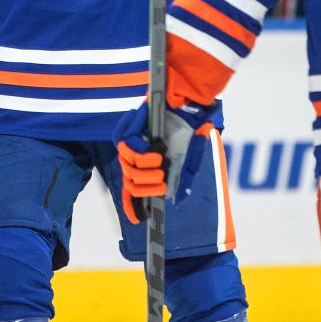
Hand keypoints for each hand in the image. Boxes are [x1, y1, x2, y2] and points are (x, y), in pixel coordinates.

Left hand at [114, 100, 213, 223]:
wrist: (192, 102)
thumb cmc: (190, 126)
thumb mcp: (188, 156)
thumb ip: (182, 176)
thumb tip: (176, 199)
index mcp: (147, 160)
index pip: (133, 187)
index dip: (132, 204)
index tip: (138, 219)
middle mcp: (135, 152)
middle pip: (130, 180)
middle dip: (146, 187)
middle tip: (162, 181)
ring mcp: (130, 140)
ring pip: (127, 167)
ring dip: (145, 172)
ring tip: (161, 165)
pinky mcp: (129, 127)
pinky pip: (128, 148)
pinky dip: (143, 155)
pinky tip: (157, 153)